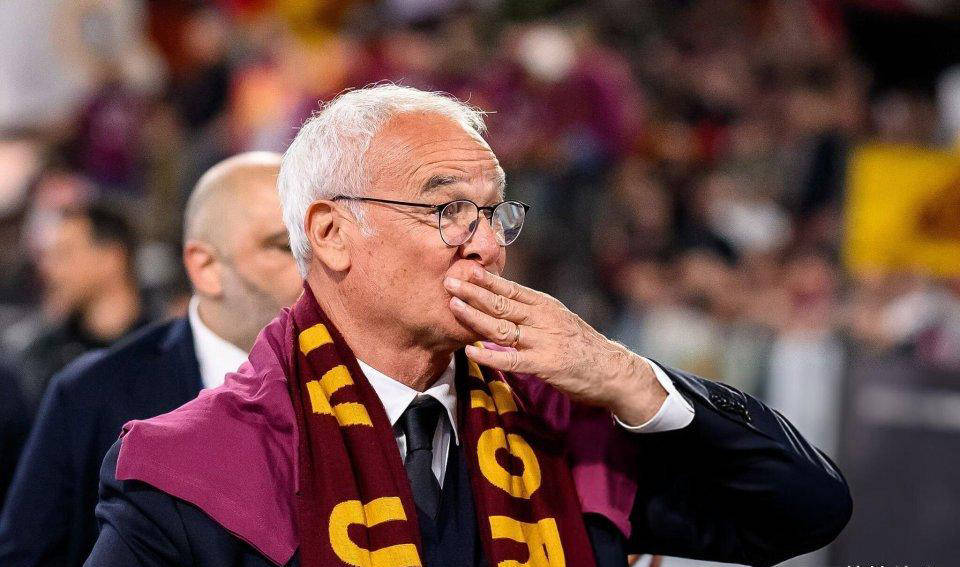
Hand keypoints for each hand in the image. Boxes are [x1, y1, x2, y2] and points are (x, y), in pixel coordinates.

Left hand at [444, 266, 665, 424]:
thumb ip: (533, 312)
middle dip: (474, 291)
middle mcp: (544, 318)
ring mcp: (544, 341)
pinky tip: (471, 351)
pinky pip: (512, 359)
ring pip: (503, 327)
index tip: (465, 268)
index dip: (487, 279)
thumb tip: (503, 302)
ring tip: (454, 306)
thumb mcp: (559, 319)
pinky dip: (490, 355)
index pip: (511, 288)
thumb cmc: (582, 346)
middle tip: (449, 281)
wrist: (613, 370)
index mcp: (546, 305)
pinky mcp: (546, 364)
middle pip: (502, 303)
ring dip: (475, 316)